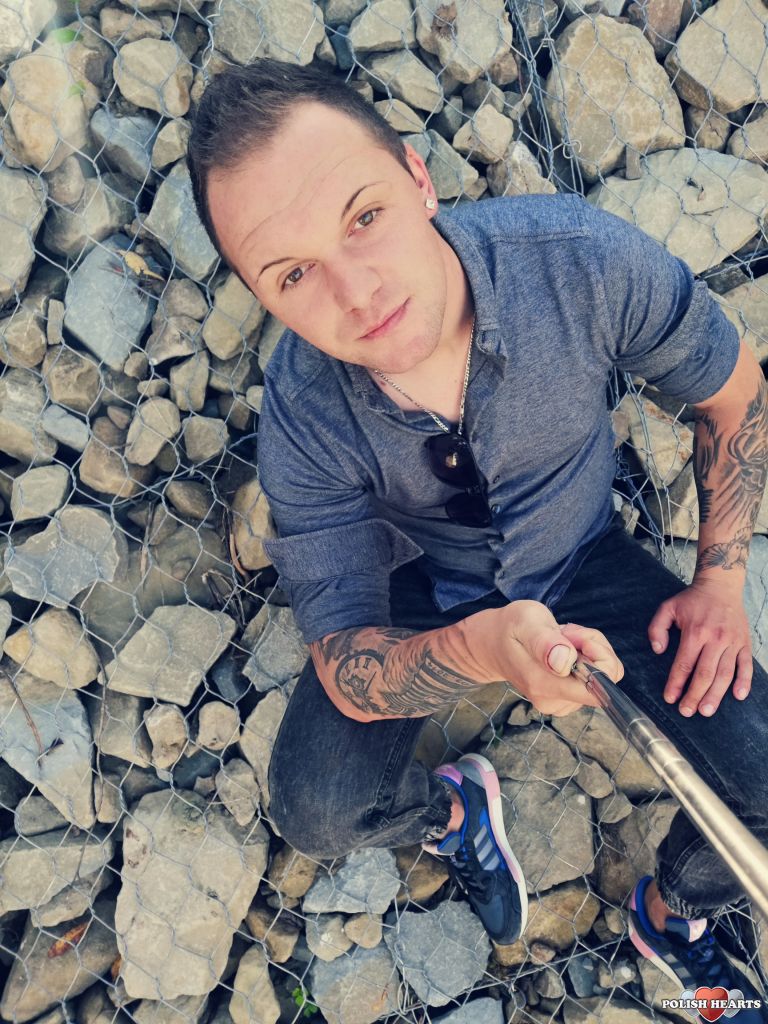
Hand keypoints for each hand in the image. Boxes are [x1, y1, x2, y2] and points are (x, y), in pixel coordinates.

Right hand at [489, 601, 623, 716]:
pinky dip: (586, 658)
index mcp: (544, 686)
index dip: (598, 658)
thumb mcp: (524, 621)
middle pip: (603, 680)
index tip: (574, 636)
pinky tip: (563, 648)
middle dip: (591, 648)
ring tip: (559, 638)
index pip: (598, 689)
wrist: (493, 643)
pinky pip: (594, 679)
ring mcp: (560, 703)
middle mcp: (554, 702)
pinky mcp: (566, 699)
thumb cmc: (510, 627)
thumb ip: (544, 641)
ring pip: (600, 678)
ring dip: (588, 651)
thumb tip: (564, 663)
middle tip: (564, 632)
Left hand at [648, 578, 752, 716]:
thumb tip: (658, 651)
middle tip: (687, 711)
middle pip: (705, 673)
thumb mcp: (667, 607)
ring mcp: (732, 641)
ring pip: (725, 673)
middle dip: (694, 695)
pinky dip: (744, 681)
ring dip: (716, 694)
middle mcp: (715, 638)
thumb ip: (656, 628)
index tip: (670, 698)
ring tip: (706, 710)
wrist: (721, 585)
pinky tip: (738, 696)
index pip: (684, 664)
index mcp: (695, 631)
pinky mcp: (745, 642)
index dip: (676, 683)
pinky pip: (746, 665)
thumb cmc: (691, 600)